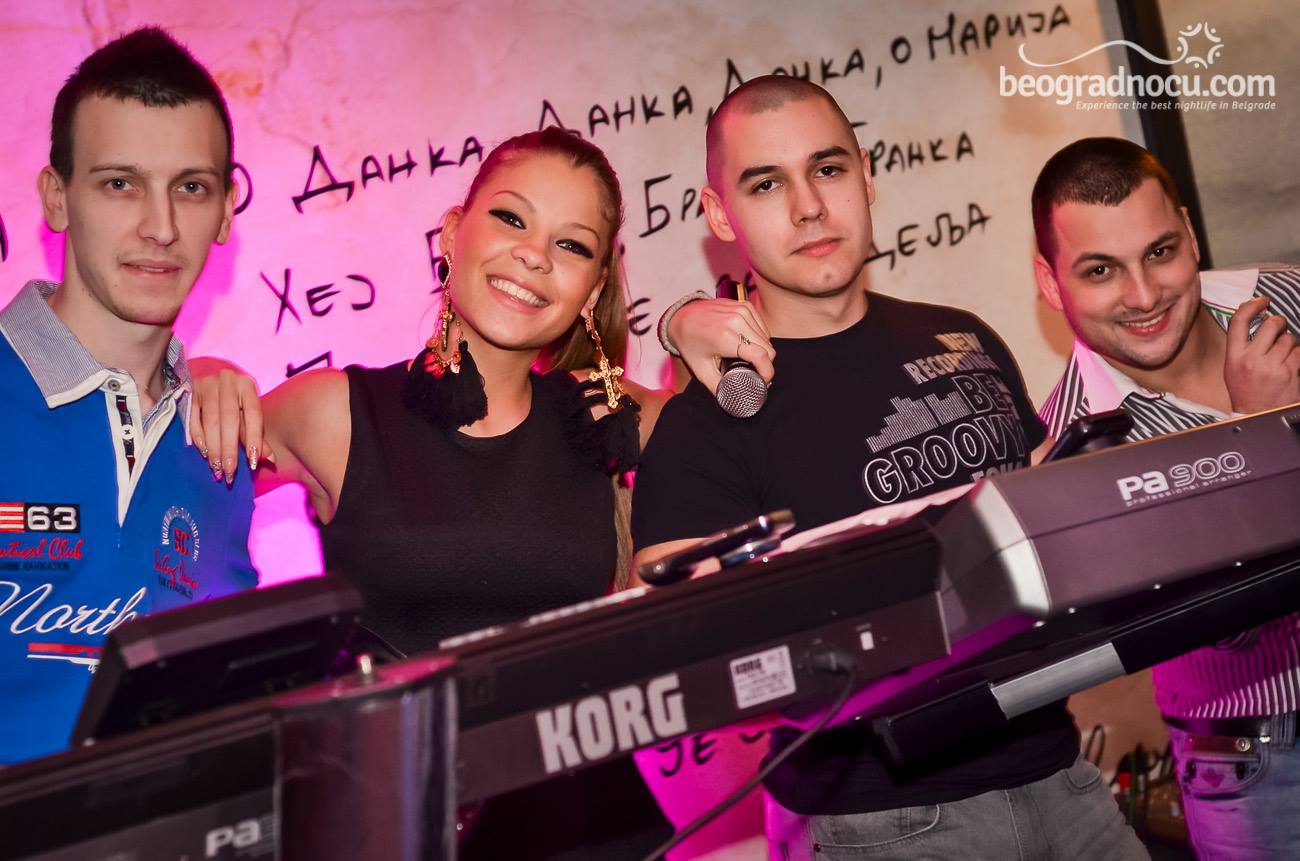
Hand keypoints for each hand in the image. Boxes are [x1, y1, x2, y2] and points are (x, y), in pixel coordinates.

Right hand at [189, 357, 272, 483]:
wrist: (212, 383)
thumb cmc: (235, 403)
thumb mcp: (247, 416)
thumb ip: (256, 436)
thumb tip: (270, 459)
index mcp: (247, 385)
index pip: (253, 414)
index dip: (253, 438)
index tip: (253, 462)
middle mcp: (228, 380)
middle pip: (229, 418)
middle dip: (229, 448)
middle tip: (229, 471)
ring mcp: (207, 383)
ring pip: (211, 419)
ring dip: (214, 446)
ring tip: (216, 466)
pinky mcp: (189, 390)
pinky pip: (192, 416)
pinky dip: (197, 435)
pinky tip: (203, 451)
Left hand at [668, 299, 775, 395]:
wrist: (681, 317)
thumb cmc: (690, 342)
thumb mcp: (701, 370)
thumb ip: (719, 388)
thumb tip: (732, 399)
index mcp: (726, 337)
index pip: (761, 356)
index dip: (767, 372)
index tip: (764, 381)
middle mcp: (737, 321)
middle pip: (768, 348)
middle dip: (765, 364)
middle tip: (755, 372)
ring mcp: (742, 310)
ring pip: (767, 337)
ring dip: (763, 351)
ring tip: (749, 358)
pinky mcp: (745, 305)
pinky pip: (762, 326)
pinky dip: (760, 337)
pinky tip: (748, 343)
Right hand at [1224, 296, 1299, 412]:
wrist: (1256, 415)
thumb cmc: (1244, 390)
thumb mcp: (1232, 367)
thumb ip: (1242, 346)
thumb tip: (1258, 321)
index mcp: (1234, 356)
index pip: (1239, 321)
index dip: (1252, 305)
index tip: (1263, 301)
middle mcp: (1252, 359)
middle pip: (1271, 325)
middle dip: (1278, 323)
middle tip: (1278, 329)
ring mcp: (1272, 366)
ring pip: (1289, 339)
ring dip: (1289, 343)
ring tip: (1282, 355)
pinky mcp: (1290, 372)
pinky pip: (1299, 353)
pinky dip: (1297, 356)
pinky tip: (1290, 365)